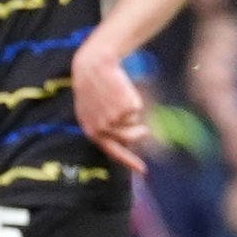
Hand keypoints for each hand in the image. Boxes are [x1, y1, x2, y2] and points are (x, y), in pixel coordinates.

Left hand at [70, 38, 148, 176]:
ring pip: (134, 124)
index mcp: (91, 131)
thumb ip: (102, 127)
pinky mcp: (126, 108)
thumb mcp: (91, 110)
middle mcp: (102, 129)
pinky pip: (137, 110)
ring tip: (124, 98)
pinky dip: (133, 100)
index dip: (129, 161)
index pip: (112, 152)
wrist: (93, 66)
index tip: (143, 170)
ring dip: (134, 114)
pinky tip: (121, 90)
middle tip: (145, 129)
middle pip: (129, 139)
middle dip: (140, 134)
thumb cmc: (94, 87)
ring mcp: (114, 120)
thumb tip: (124, 142)